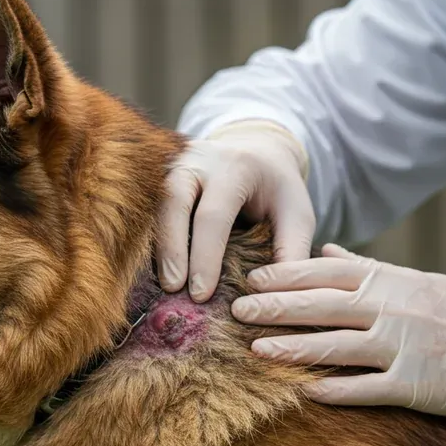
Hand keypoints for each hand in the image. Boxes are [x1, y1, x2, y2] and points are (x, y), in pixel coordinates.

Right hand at [158, 119, 315, 302]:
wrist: (257, 151)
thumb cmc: (277, 189)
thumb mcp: (298, 213)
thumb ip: (291, 250)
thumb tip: (276, 294)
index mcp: (235, 167)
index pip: (213, 214)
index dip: (205, 256)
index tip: (201, 294)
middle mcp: (198, 160)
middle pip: (174, 201)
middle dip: (171, 248)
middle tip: (173, 288)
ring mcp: (173, 164)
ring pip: (154, 202)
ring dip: (156, 245)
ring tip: (164, 284)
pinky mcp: (159, 174)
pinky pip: (147, 206)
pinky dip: (149, 238)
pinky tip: (154, 269)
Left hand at [231, 244, 445, 442]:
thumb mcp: (420, 282)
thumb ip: (371, 269)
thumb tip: (327, 252)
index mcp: (395, 281)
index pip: (330, 272)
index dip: (288, 273)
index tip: (252, 276)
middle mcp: (396, 309)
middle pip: (324, 305)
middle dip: (277, 306)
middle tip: (237, 309)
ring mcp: (406, 347)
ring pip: (338, 345)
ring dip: (293, 347)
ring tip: (256, 350)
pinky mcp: (418, 385)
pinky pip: (367, 389)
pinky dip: (335, 390)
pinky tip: (304, 392)